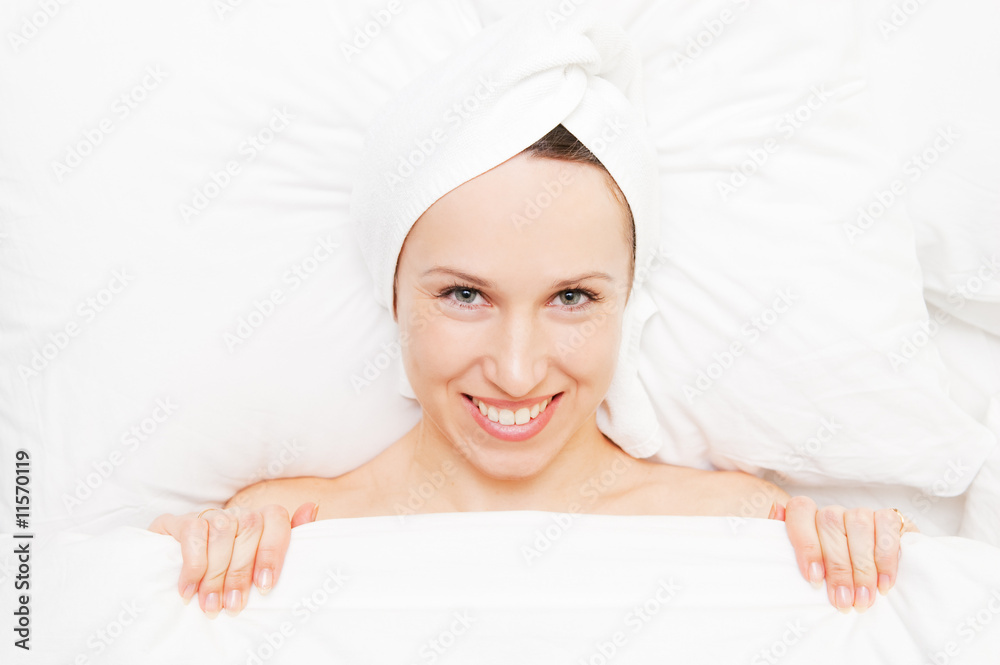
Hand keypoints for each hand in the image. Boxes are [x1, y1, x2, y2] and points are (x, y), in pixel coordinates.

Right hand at [148, 502, 317, 617]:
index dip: (272, 551)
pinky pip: (193, 532)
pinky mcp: (180, 521)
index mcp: (261, 521)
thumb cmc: (229, 573)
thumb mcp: (259, 565)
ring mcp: (209, 515)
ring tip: (212, 605)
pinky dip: (192, 565)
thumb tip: (312, 506)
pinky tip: (189, 591)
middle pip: (249, 528)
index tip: (265, 586)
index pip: (276, 518)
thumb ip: (289, 538)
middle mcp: (237, 514)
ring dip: (216, 574)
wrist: (176, 568)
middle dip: (241, 572)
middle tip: (234, 607)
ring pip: (222, 530)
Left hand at [776, 496, 917, 611]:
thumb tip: (776, 508)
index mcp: (807, 517)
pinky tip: (883, 584)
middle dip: (838, 569)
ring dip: (863, 568)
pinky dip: (886, 559)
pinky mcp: (888, 518)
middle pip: (831, 525)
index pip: (800, 510)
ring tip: (863, 599)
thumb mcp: (798, 562)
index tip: (814, 579)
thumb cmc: (824, 571)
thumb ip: (782, 538)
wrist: (868, 572)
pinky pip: (887, 527)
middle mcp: (832, 512)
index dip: (806, 543)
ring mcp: (860, 513)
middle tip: (843, 601)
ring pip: (858, 526)